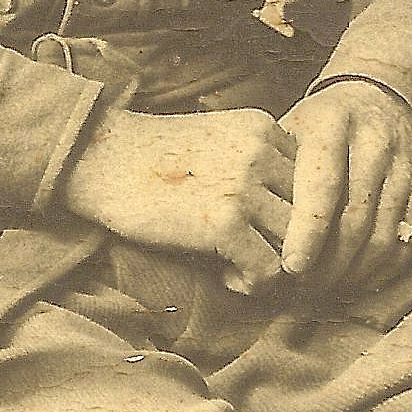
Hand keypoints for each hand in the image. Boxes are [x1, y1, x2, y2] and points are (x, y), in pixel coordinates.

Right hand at [60, 105, 295, 291]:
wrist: (100, 158)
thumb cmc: (153, 156)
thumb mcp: (217, 139)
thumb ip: (256, 161)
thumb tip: (292, 214)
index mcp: (263, 128)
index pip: (311, 180)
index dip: (293, 210)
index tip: (264, 226)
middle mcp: (262, 153)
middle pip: (309, 213)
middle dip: (288, 242)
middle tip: (260, 257)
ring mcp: (246, 187)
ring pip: (295, 244)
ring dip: (272, 265)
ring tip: (240, 269)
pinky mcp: (225, 225)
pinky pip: (269, 270)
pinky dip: (252, 283)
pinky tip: (227, 278)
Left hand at [276, 81, 411, 297]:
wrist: (381, 96)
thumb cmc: (320, 126)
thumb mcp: (291, 130)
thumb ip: (273, 176)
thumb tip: (251, 241)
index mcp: (333, 124)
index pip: (323, 187)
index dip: (307, 233)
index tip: (290, 267)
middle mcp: (375, 142)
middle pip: (354, 220)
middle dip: (327, 264)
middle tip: (302, 287)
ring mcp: (405, 166)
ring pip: (382, 237)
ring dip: (352, 273)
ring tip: (325, 288)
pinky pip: (406, 242)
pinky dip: (381, 270)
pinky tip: (356, 280)